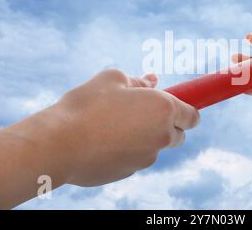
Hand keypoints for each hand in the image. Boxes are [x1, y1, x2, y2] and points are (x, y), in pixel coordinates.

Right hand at [48, 70, 199, 186]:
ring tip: (113, 123)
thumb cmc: (87, 105)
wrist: (59, 144)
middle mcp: (161, 137)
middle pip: (177, 134)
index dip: (187, 109)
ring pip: (154, 146)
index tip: (176, 105)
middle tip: (140, 111)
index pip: (193, 116)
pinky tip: (103, 140)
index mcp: (163, 109)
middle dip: (166, 124)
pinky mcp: (129, 172)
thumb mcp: (113, 79)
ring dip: (144, 136)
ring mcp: (146, 158)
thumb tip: (152, 80)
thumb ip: (138, 81)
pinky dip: (127, 149)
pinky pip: (135, 157)